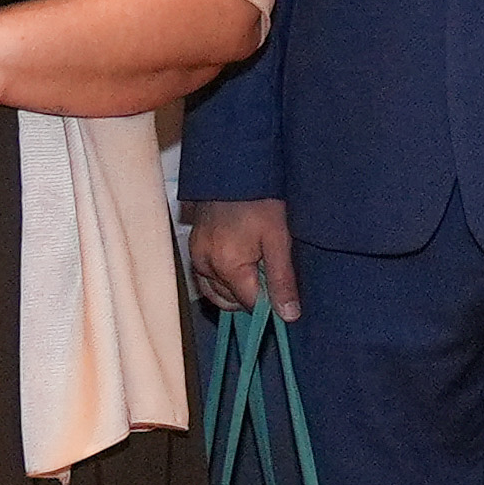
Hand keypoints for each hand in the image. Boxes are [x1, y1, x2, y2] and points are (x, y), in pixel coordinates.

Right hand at [187, 197, 301, 317]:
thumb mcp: (279, 239)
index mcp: (226, 266)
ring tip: (256, 267)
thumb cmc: (260, 199)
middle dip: (253, 292)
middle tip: (270, 268)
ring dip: (236, 288)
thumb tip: (289, 316)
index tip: (282, 287)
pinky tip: (239, 265)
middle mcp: (205, 265)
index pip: (249, 303)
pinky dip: (222, 279)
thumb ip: (282, 280)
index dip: (269, 301)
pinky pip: (206, 277)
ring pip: (216, 291)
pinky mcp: (194, 246)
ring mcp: (196, 255)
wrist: (236, 168)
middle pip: (232, 299)